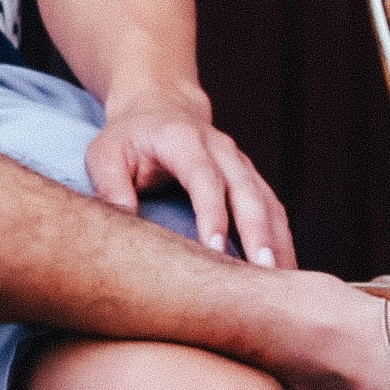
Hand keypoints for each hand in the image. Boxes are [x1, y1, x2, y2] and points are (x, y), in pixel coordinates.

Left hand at [88, 92, 294, 268]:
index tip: (214, 248)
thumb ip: (111, 186)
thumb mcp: (105, 154)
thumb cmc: (128, 138)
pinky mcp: (251, 179)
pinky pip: (274, 210)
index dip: (211, 213)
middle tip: (263, 272)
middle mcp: (221, 150)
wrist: (159, 108)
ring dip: (278, 241)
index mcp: (184, 140)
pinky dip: (282, 239)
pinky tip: (285, 271)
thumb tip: (125, 220)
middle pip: (246, 192)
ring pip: (268, 203)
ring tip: (281, 282)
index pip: (203, 178)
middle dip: (257, 233)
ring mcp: (241, 164)